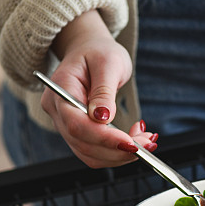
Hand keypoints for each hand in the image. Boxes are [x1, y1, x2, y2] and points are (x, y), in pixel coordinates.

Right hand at [40, 11, 157, 167]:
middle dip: (117, 150)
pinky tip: (134, 141)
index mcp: (60, 90)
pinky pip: (95, 151)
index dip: (103, 138)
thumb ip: (104, 91)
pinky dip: (117, 152)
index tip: (131, 143)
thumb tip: (102, 118)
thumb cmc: (98, 51)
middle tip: (147, 144)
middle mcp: (57, 111)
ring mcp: (65, 124)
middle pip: (82, 143)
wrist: (89, 50)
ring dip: (120, 155)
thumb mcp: (108, 62)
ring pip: (89, 154)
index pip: (76, 124)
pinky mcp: (78, 132)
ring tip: (145, 142)